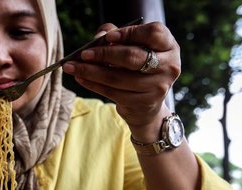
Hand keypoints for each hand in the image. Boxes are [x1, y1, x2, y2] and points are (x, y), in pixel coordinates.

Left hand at [63, 21, 180, 140]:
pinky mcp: (144, 103)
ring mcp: (158, 87)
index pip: (153, 34)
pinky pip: (112, 92)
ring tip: (72, 67)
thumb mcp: (132, 47)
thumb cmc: (136, 67)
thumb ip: (115, 36)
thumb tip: (99, 36)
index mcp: (169, 46)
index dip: (130, 34)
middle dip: (104, 54)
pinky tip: (80, 78)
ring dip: (91, 71)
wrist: (147, 104)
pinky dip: (93, 84)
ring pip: (118, 77)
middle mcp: (169, 66)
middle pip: (132, 57)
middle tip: (83, 54)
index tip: (108, 37)